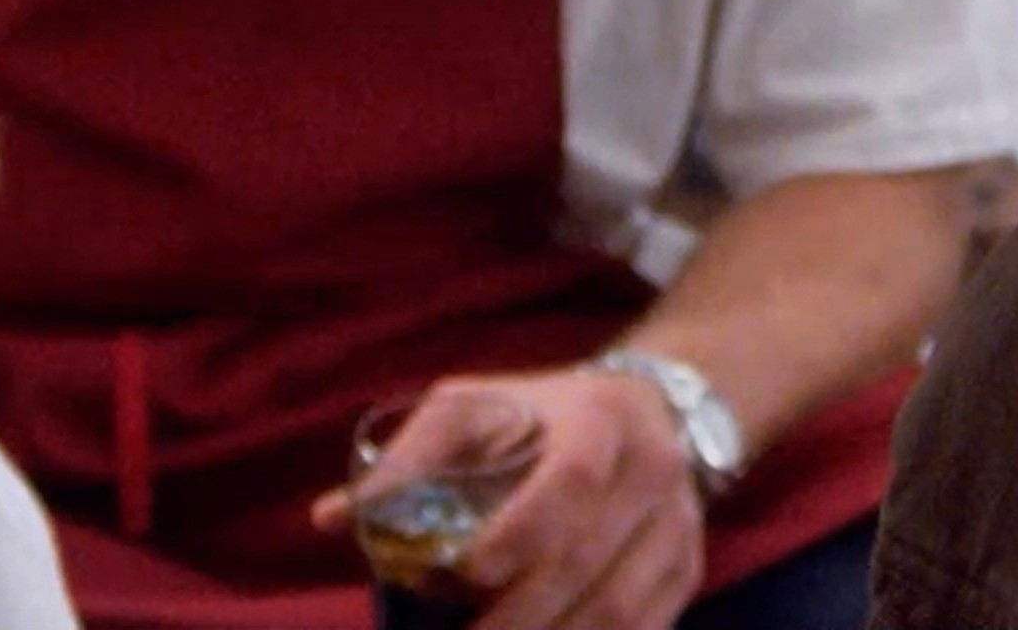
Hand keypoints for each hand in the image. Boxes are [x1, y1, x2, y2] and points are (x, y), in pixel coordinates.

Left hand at [312, 366, 702, 629]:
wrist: (655, 409)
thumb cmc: (542, 413)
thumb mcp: (475, 409)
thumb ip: (410, 462)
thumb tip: (331, 518)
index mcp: (599, 421)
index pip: (572, 481)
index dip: (522, 532)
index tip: (469, 573)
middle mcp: (652, 472)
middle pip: (590, 562)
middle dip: (520, 618)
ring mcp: (677, 528)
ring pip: (620, 611)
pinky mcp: (686, 572)